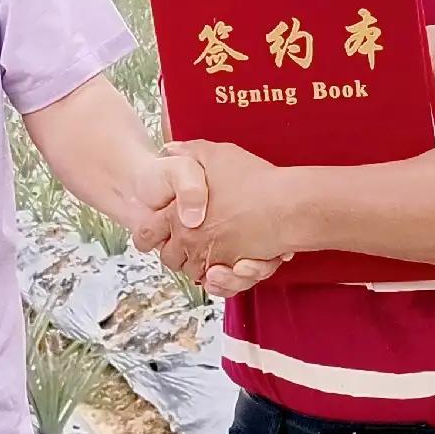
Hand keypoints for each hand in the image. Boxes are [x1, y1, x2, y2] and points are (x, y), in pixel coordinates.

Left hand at [127, 147, 288, 296]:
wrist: (287, 205)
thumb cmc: (254, 180)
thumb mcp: (215, 154)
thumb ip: (187, 151)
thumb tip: (168, 149)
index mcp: (177, 216)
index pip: (147, 234)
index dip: (149, 233)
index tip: (155, 232)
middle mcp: (190, 241)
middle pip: (169, 258)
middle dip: (176, 252)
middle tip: (187, 241)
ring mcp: (211, 259)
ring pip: (194, 273)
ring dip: (199, 266)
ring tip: (209, 253)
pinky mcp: (233, 272)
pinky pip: (218, 285)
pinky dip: (221, 280)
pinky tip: (226, 268)